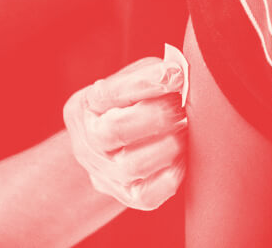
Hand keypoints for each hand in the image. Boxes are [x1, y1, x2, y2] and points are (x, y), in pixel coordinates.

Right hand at [63, 57, 186, 210]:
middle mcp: (88, 142)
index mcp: (87, 105)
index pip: (110, 93)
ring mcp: (104, 173)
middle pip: (116, 130)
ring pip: (134, 165)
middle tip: (182, 105)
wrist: (110, 149)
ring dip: (169, 143)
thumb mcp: (128, 81)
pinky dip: (173, 173)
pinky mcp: (126, 196)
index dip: (146, 82)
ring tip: (184, 128)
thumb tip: (178, 76)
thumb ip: (148, 75)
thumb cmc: (127, 106)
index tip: (176, 75)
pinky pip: (150, 195)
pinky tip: (182, 156)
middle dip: (158, 115)